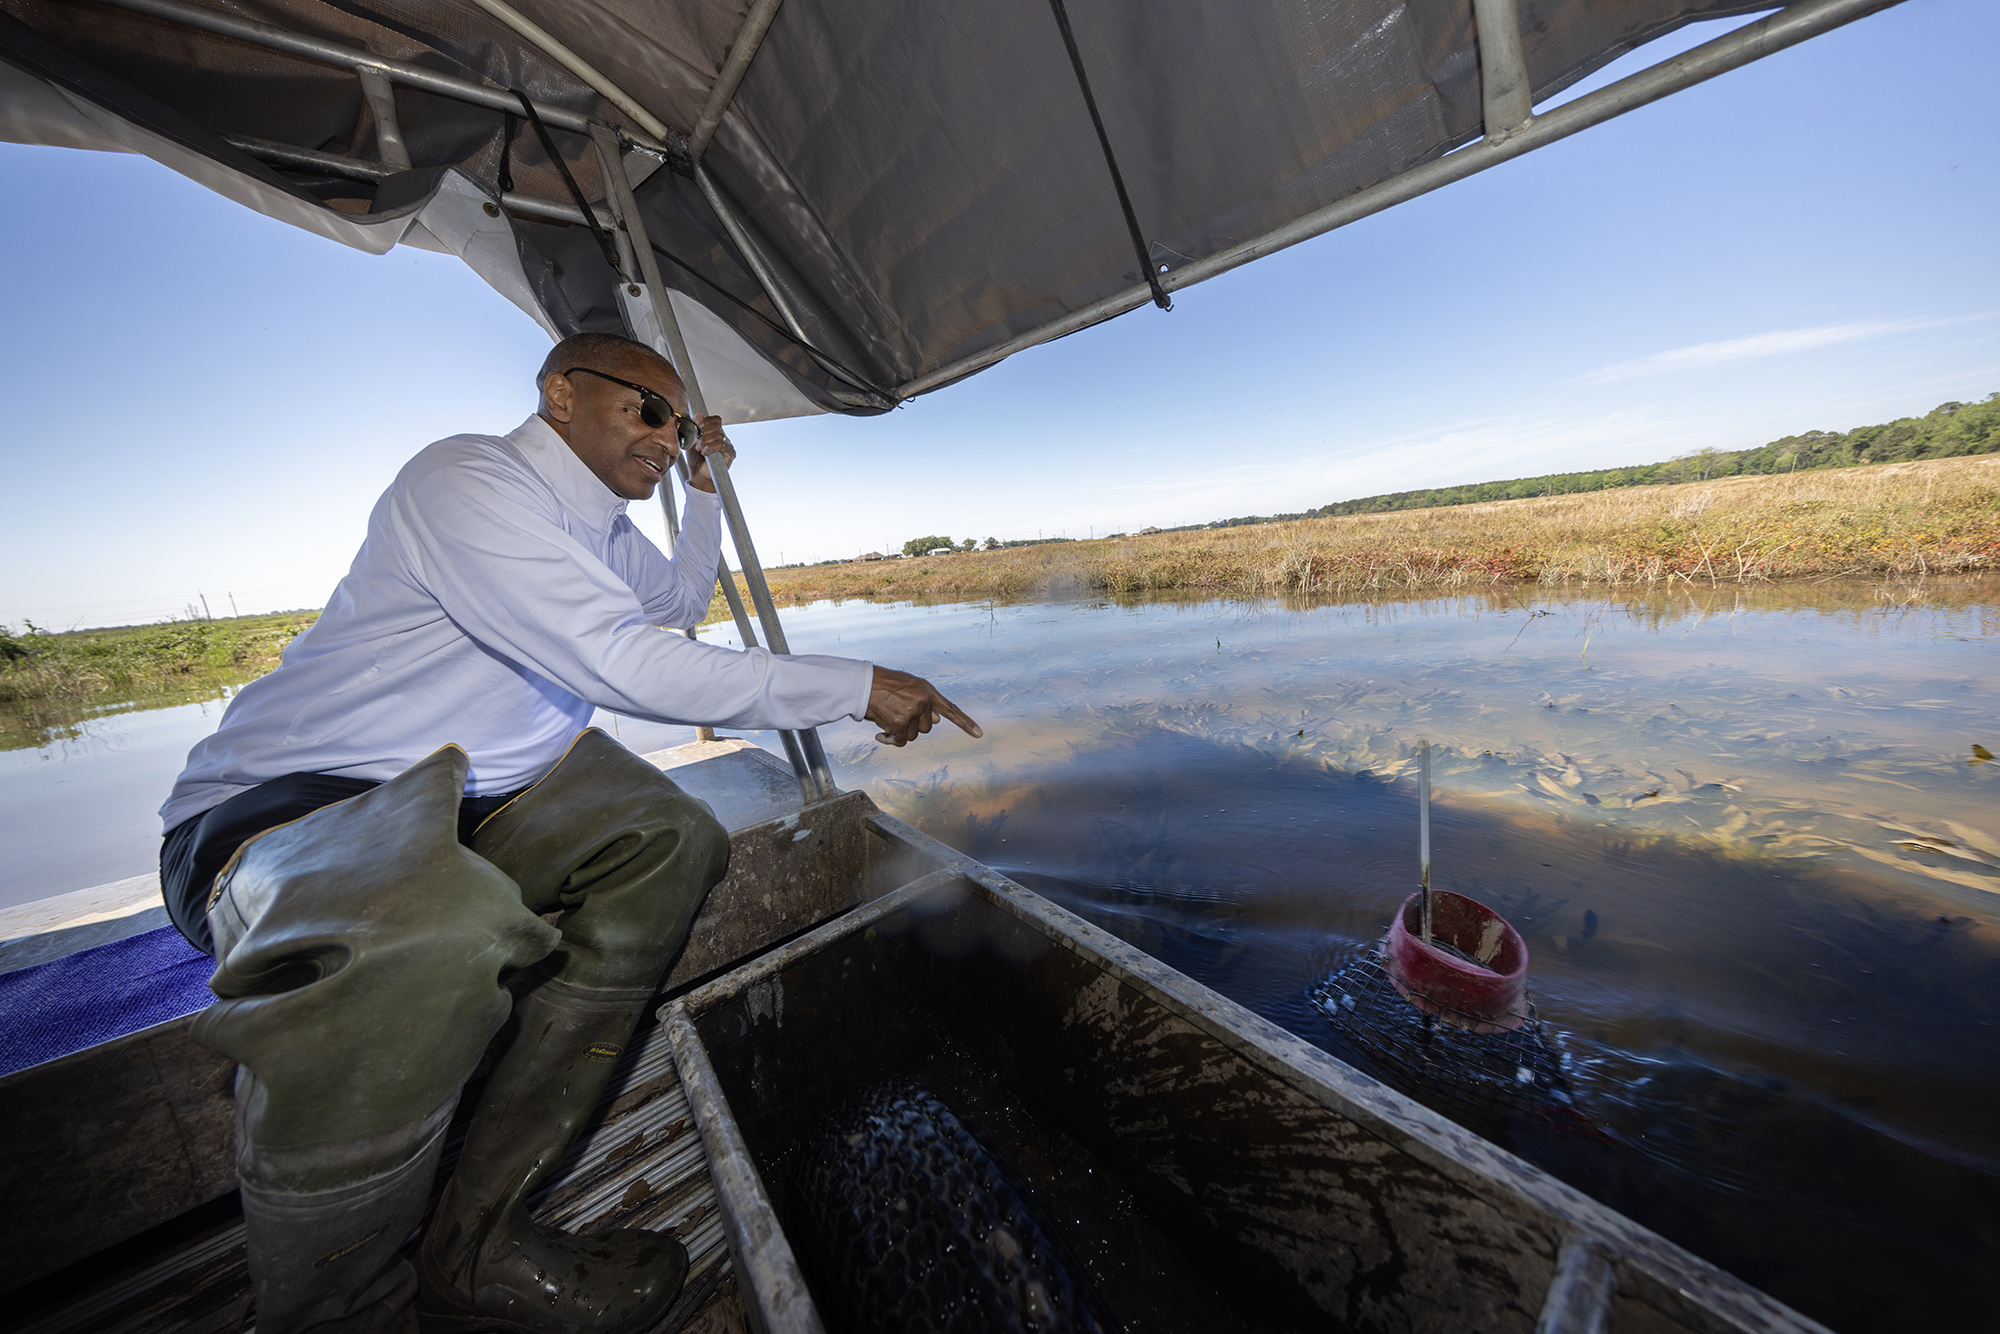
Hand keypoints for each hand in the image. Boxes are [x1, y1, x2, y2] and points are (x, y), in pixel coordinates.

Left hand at [683, 416, 735, 492]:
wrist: (698, 475)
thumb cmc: (695, 459)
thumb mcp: (691, 440)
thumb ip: (694, 426)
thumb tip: (699, 413)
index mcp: (714, 432)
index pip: (716, 420)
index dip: (706, 421)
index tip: (697, 428)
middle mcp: (723, 437)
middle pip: (717, 426)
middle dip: (704, 432)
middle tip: (696, 441)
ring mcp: (727, 445)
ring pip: (719, 435)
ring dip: (705, 441)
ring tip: (699, 449)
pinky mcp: (730, 454)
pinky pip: (722, 445)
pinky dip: (711, 447)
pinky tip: (705, 453)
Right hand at [865, 667, 982, 746]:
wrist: (863, 684)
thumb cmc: (883, 685)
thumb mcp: (909, 687)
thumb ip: (924, 702)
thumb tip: (936, 720)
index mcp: (927, 690)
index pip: (951, 709)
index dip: (965, 723)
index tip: (979, 734)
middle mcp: (923, 701)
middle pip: (927, 728)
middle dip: (913, 726)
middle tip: (896, 715)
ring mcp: (912, 712)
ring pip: (913, 736)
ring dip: (900, 733)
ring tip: (886, 718)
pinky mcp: (899, 723)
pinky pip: (900, 741)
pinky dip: (890, 740)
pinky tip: (880, 732)